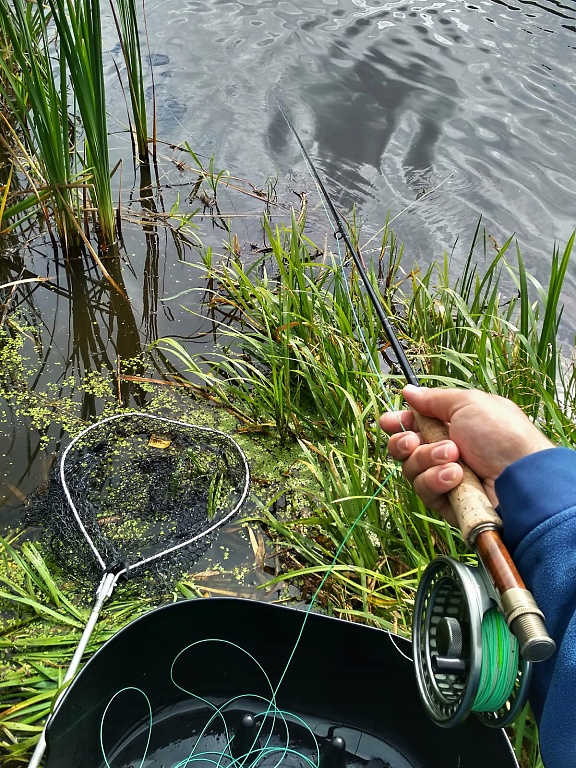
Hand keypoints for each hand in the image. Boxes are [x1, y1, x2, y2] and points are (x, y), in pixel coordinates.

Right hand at [379, 385, 552, 521]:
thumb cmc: (501, 435)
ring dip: (427, 459)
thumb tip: (408, 391)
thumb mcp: (468, 404)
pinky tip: (455, 476)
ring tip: (453, 456)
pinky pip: (425, 490)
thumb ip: (433, 399)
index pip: (414, 425)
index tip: (388, 422)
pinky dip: (436, 480)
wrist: (522, 476)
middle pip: (404, 449)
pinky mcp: (446, 502)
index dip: (398, 423)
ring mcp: (444, 478)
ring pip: (411, 469)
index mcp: (451, 426)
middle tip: (413, 440)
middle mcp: (445, 451)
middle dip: (404, 442)